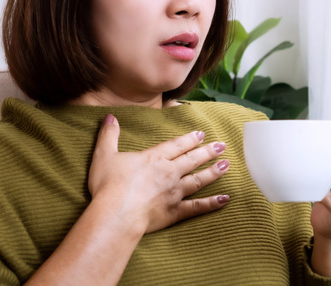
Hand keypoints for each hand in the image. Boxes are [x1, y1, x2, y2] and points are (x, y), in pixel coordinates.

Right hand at [87, 114, 229, 236]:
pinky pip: (197, 206)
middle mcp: (169, 172)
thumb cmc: (108, 185)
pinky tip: (224, 199)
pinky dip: (212, 203)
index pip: (176, 145)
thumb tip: (110, 116)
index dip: (190, 139)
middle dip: (208, 152)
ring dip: (214, 172)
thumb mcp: (104, 155)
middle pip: (192, 159)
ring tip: (227, 165)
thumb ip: (109, 135)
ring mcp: (175, 192)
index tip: (202, 134)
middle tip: (222, 146)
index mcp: (154, 158)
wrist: (116, 213)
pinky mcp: (176, 211)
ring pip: (199, 179)